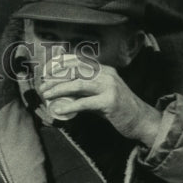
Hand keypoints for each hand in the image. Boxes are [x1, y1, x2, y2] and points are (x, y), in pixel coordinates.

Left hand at [39, 56, 161, 144]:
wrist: (140, 120)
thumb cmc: (118, 109)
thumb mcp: (101, 95)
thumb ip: (85, 92)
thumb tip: (63, 93)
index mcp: (104, 70)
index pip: (79, 62)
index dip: (60, 65)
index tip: (46, 72)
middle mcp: (106, 74)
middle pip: (76, 71)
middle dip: (56, 78)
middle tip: (42, 87)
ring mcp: (109, 87)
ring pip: (78, 84)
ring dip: (59, 89)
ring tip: (46, 95)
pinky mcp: (109, 101)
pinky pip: (85, 102)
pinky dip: (69, 105)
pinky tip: (59, 109)